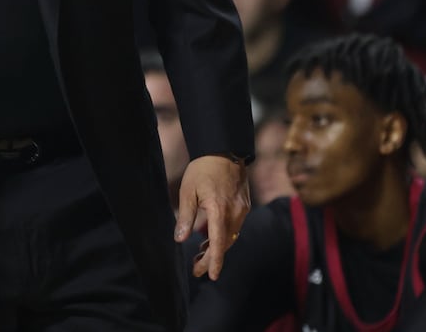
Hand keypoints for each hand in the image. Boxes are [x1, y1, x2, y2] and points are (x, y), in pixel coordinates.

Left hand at [177, 155, 250, 279]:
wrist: (224, 150)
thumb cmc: (202, 169)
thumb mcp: (188, 191)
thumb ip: (185, 216)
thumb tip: (180, 239)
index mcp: (219, 209)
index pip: (218, 242)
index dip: (214, 261)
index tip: (211, 276)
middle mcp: (235, 212)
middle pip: (225, 243)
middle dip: (212, 258)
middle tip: (197, 269)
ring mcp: (242, 209)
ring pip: (231, 235)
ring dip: (217, 246)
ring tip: (200, 254)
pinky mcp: (245, 205)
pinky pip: (235, 225)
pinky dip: (223, 235)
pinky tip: (210, 237)